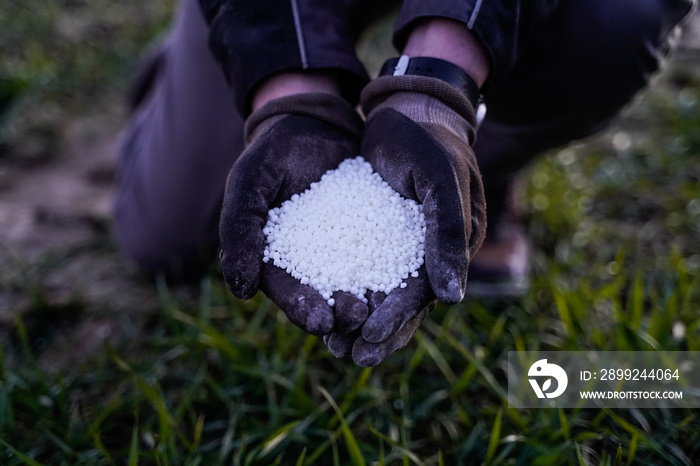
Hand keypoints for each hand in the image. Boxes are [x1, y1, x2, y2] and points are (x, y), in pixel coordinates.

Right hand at [219, 93, 368, 334]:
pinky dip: (388, 273)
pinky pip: (380, 257)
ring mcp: (339, 251)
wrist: (312, 124)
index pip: (285, 289)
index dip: (300, 307)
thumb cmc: (271, 153)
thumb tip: (242, 290)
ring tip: (380, 309)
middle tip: (357, 317)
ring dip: (366, 302)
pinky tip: (402, 283)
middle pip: (322, 296)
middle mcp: (307, 262)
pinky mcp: (368, 236)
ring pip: (353, 284)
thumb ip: (240, 231)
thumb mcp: (250, 184)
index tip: (319, 320)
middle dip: (339, 313)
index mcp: (273, 259)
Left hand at [324, 75, 486, 364]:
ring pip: (385, 294)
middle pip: (405, 303)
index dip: (396, 319)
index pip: (424, 293)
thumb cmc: (428, 141)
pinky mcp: (385, 236)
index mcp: (454, 245)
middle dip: (377, 332)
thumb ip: (446, 232)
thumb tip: (451, 299)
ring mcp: (408, 245)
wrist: (409, 111)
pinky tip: (327, 306)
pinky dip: (351, 292)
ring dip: (361, 321)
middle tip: (346, 356)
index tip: (366, 340)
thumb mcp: (440, 180)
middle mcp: (432, 252)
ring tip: (333, 345)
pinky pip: (368, 271)